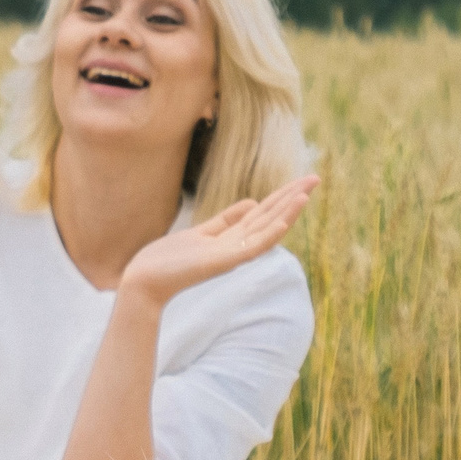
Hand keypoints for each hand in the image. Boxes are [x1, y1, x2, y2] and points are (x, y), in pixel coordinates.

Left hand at [117, 175, 319, 306]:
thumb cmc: (167, 260)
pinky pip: (250, 248)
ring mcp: (231, 255)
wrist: (144, 282)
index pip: (263, 213)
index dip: (282, 196)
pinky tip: (282, 222)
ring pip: (265, 231)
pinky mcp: (222, 263)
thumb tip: (252, 203)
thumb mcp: (201, 232)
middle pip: (269, 217)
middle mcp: (235, 246)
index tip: (301, 181)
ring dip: (286, 213)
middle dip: (291, 197)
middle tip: (316, 177)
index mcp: (231, 238)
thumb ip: (226, 221)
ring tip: (305, 194)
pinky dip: (268, 236)